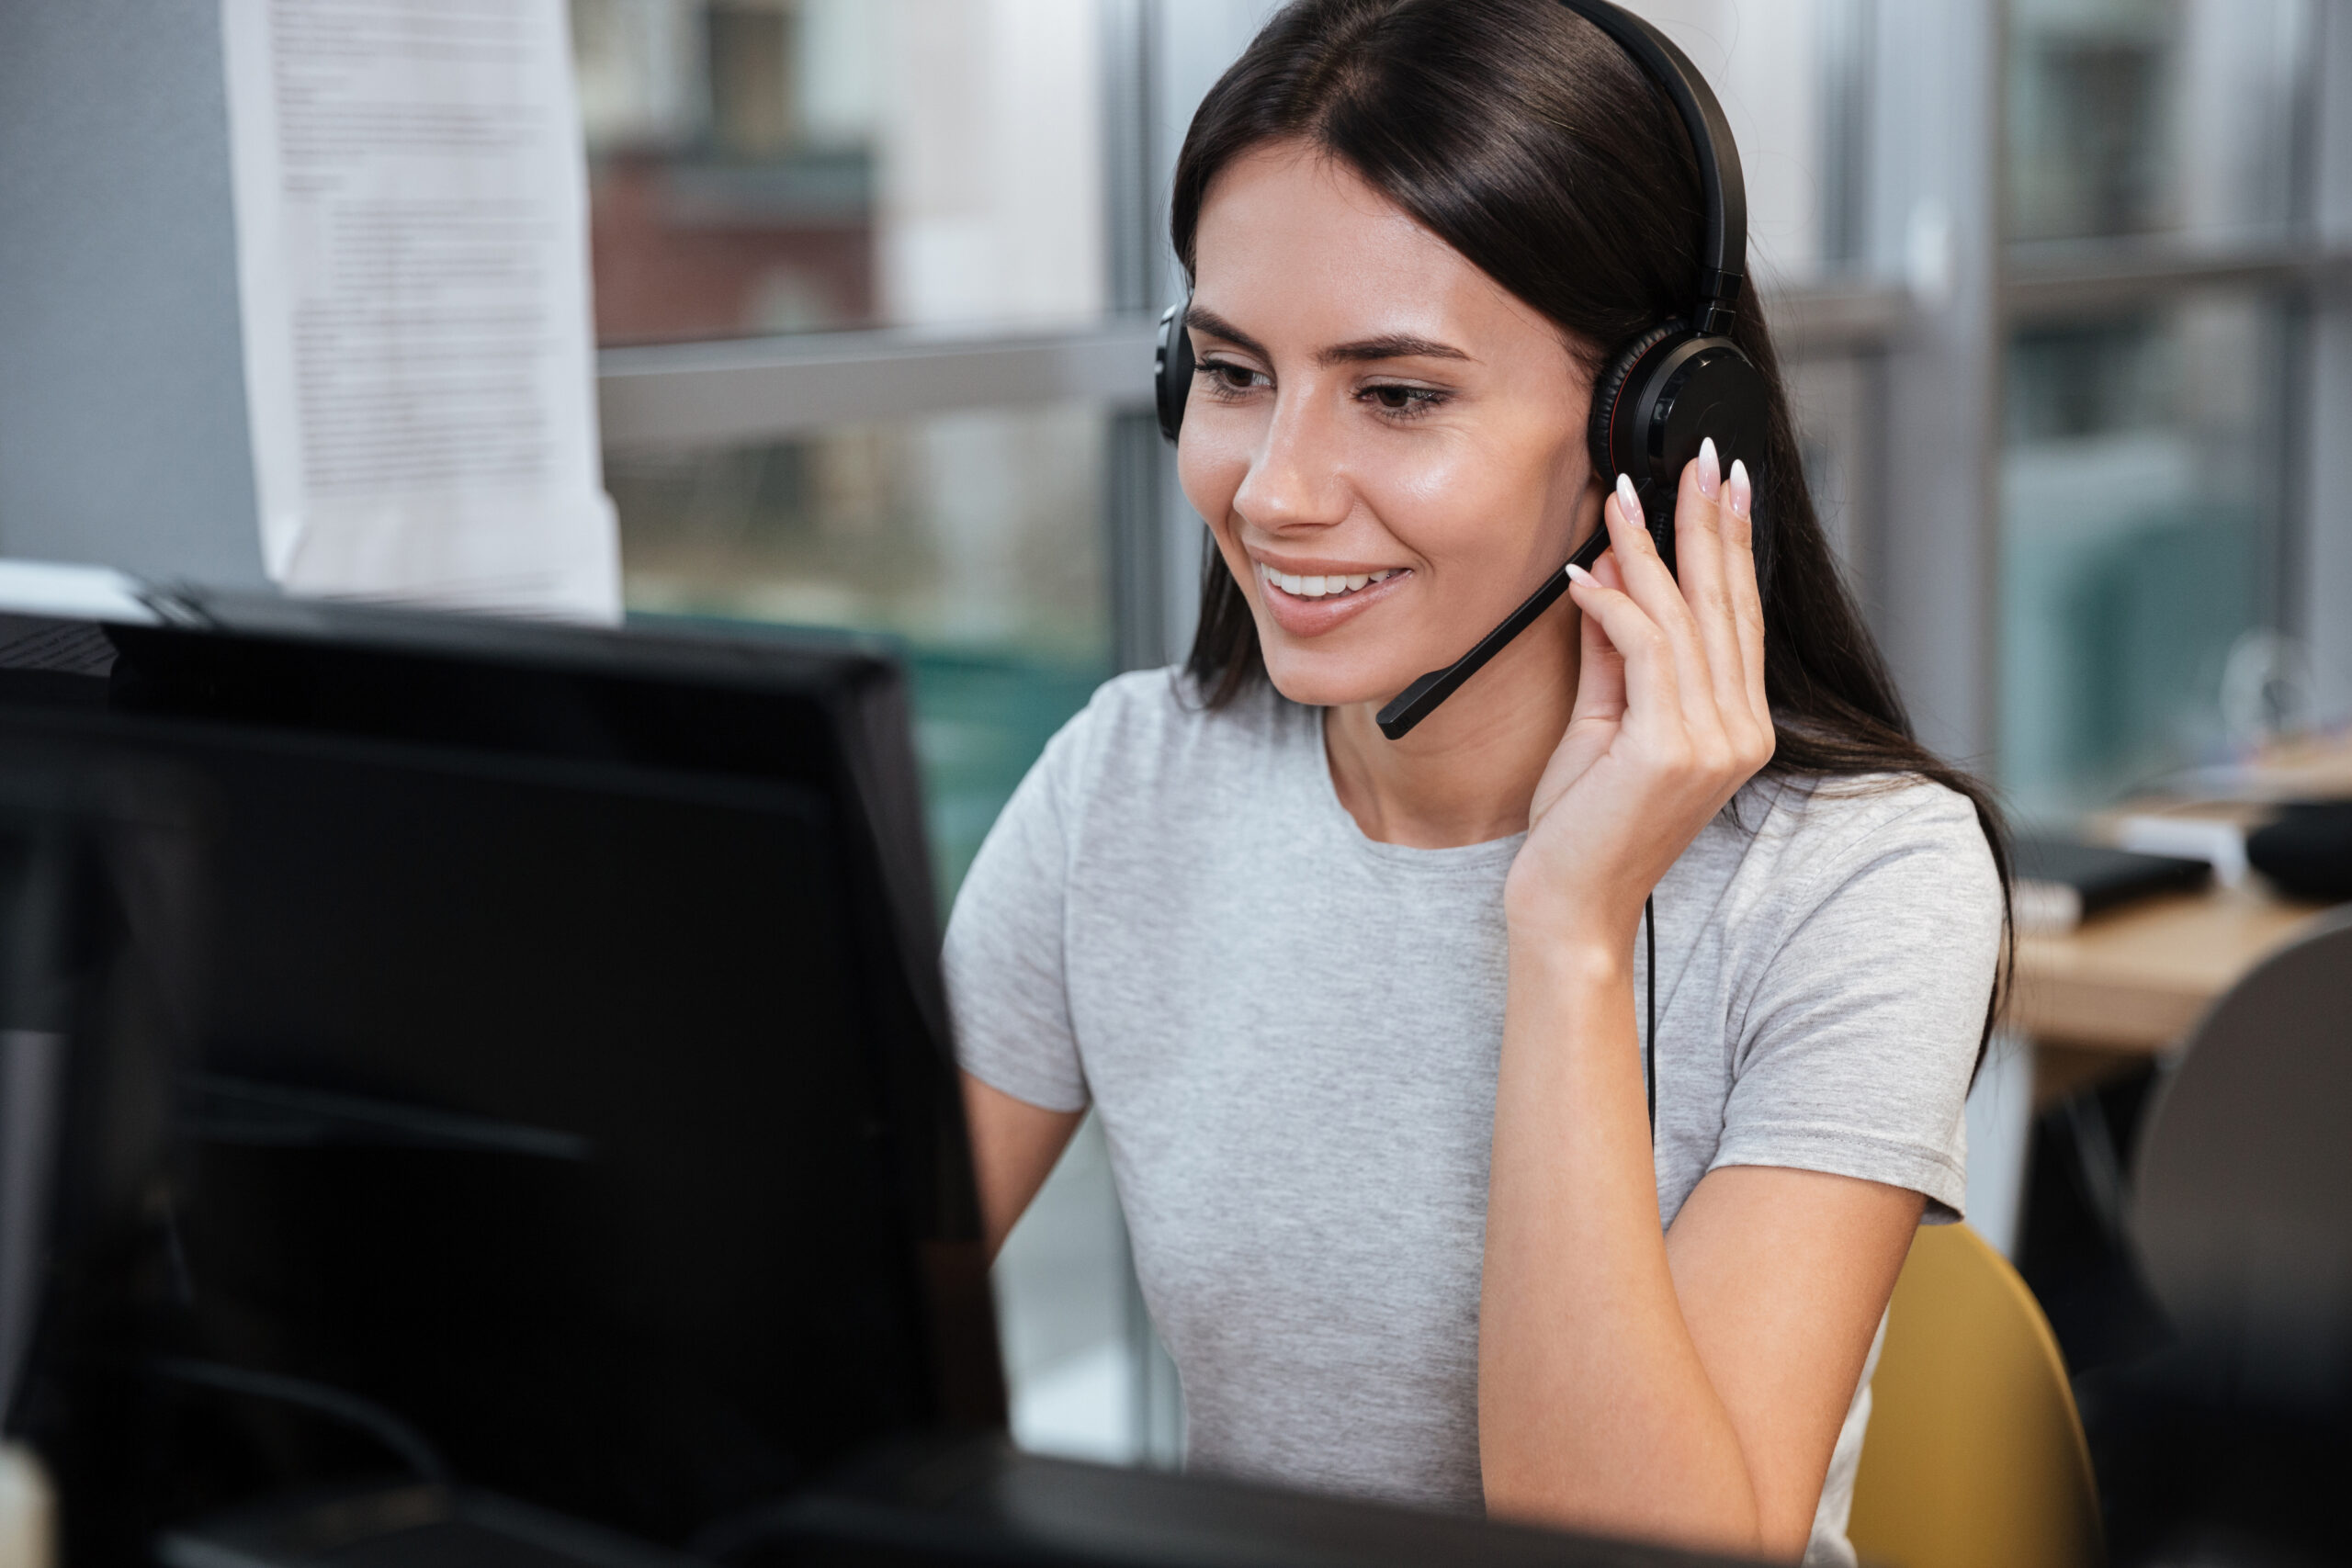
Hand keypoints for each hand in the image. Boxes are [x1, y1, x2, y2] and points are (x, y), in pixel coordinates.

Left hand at [1502, 439, 1773, 945]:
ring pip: (1684, 618)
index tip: (1722, 484)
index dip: (1730, 545)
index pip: (1739, 617)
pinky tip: (1582, 575)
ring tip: (1621, 497)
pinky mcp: (1672, 748)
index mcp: (1737, 727)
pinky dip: (1612, 604)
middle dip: (1708, 523)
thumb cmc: (1580, 830)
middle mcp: (1740, 731)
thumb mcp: (1603, 725)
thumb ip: (1615, 657)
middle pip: (1725, 604)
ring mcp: (1713, 741)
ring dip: (1648, 550)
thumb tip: (1610, 578)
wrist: (1569, 906)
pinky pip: (1644, 649)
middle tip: (1697, 459)